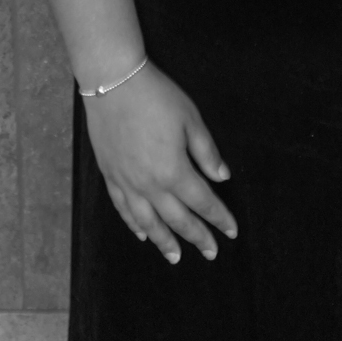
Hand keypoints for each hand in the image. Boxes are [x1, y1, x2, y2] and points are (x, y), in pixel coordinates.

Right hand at [82, 61, 237, 264]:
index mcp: (174, 171)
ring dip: (164, 241)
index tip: (231, 231)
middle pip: (178, 219)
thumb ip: (206, 152)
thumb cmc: (156, 97)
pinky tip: (142, 234)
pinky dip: (134, 225)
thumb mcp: (190, 119)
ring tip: (176, 257)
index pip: (202, 201)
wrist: (113, 83)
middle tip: (211, 252)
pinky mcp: (110, 176)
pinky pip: (123, 209)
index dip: (219, 217)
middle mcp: (150, 185)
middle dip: (197, 237)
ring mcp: (127, 183)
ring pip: (148, 222)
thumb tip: (222, 177)